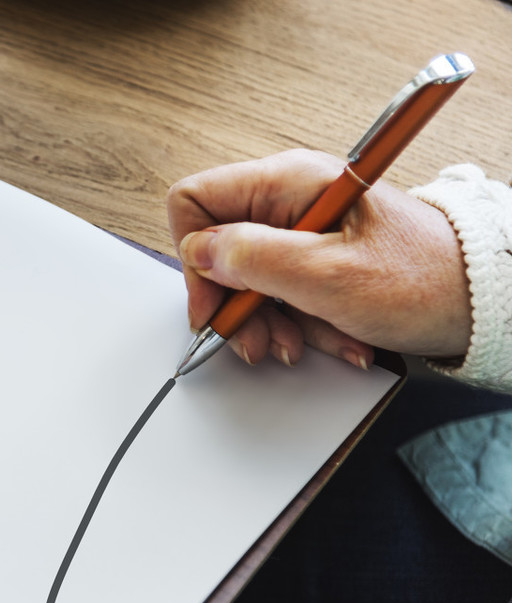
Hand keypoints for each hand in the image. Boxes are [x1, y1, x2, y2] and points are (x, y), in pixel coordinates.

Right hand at [168, 149, 471, 367]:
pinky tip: (331, 338)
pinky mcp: (317, 256)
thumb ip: (254, 259)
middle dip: (236, 304)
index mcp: (287, 183)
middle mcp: (289, 198)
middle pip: (220, 249)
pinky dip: (300, 322)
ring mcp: (303, 228)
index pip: (195, 202)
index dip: (195, 257)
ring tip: (303, 343)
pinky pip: (283, 292)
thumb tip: (201, 253)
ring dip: (271, 322)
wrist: (483, 299)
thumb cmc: (424, 279)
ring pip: (249, 279)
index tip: (215, 303)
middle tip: (258, 339)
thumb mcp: (328, 276)